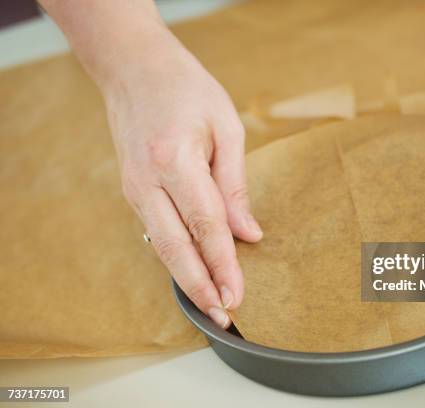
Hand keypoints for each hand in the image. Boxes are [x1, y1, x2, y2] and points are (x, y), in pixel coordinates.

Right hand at [103, 29, 261, 327]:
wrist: (135, 68)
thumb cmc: (187, 89)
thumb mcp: (226, 127)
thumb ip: (235, 184)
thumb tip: (249, 233)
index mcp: (174, 160)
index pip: (206, 226)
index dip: (224, 264)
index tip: (238, 295)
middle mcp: (146, 181)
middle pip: (175, 248)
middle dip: (200, 286)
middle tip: (223, 316)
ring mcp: (133, 188)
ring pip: (160, 246)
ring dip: (186, 278)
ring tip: (211, 304)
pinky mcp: (131, 190)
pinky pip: (155, 231)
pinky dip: (174, 256)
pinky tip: (193, 272)